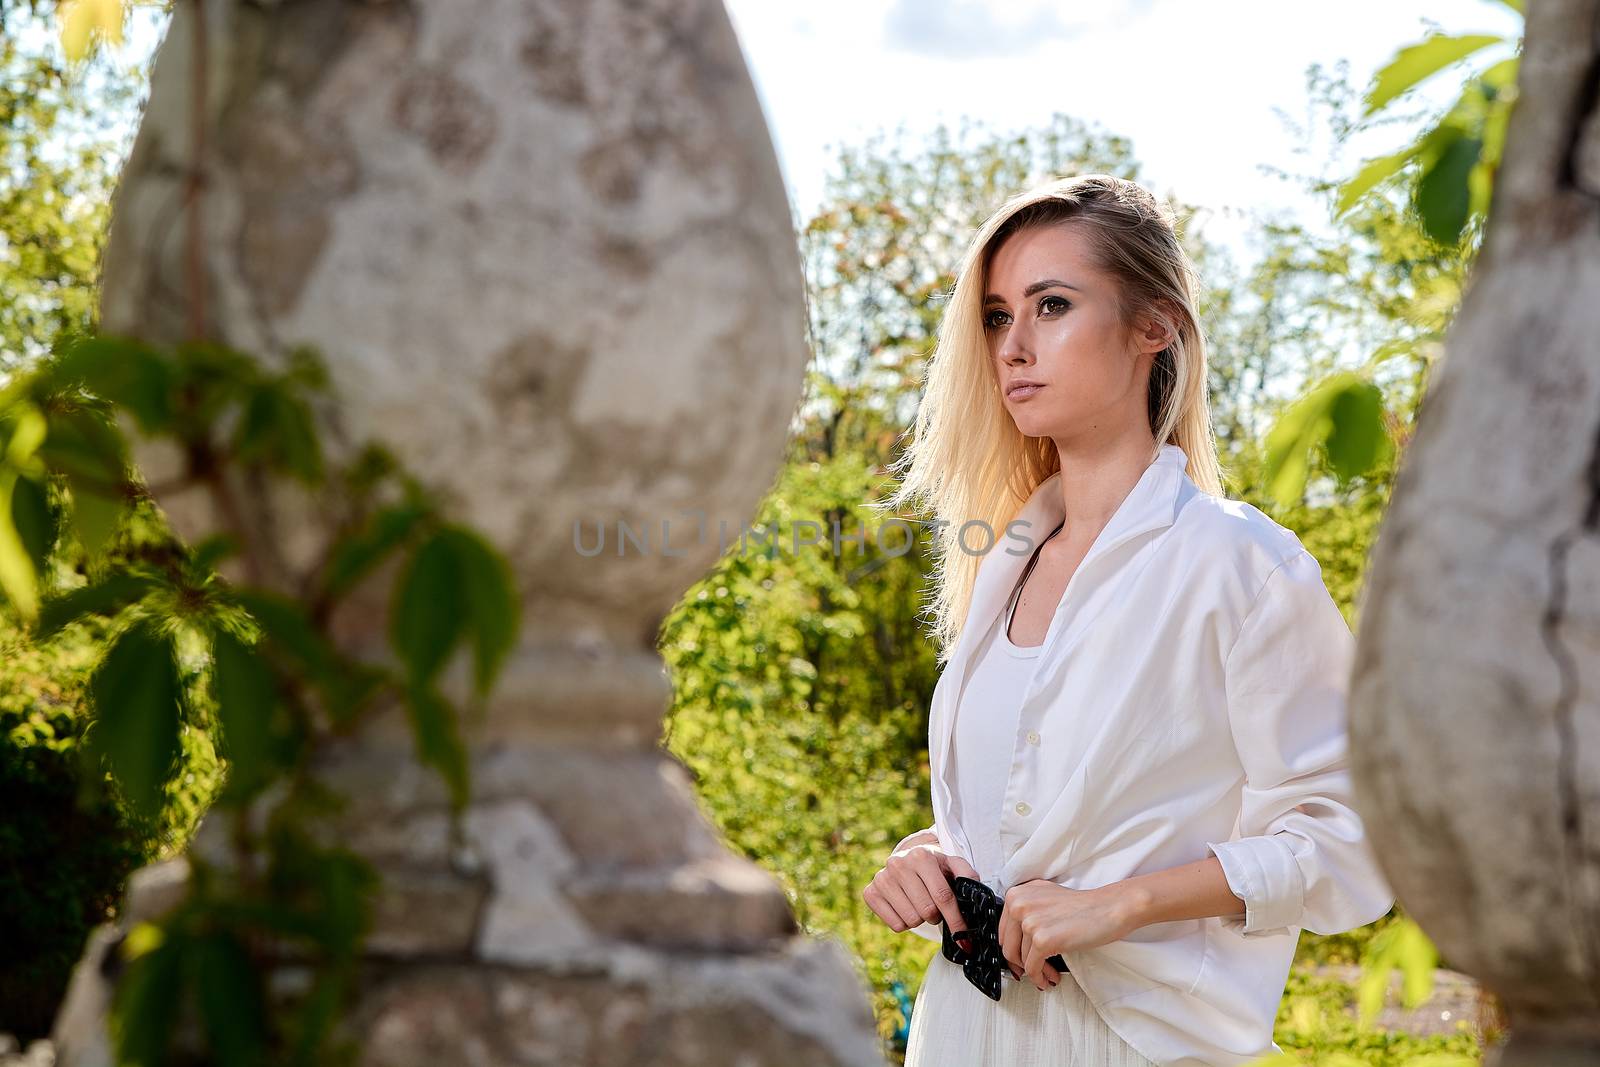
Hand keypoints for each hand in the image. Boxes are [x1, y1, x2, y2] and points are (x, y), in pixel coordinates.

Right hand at [863, 834, 980, 946]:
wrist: (906, 860)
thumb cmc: (934, 867)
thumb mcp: (953, 865)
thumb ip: (968, 876)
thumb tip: (977, 894)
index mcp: (921, 856)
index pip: (943, 897)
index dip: (956, 920)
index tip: (965, 937)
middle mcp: (898, 864)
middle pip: (927, 911)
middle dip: (937, 915)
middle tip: (935, 906)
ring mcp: (881, 878)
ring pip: (911, 920)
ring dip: (921, 918)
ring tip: (920, 904)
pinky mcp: (870, 893)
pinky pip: (896, 925)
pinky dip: (905, 922)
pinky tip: (905, 907)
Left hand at [997, 880, 1134, 990]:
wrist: (1109, 908)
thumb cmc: (1082, 906)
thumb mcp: (1044, 898)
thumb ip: (1026, 912)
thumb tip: (1014, 941)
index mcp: (1017, 894)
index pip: (1002, 930)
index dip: (1012, 949)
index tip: (1020, 959)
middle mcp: (1019, 905)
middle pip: (1008, 947)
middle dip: (1021, 964)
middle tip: (1034, 971)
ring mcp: (1030, 922)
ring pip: (1021, 960)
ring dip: (1036, 972)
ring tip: (1049, 974)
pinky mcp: (1043, 940)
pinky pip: (1033, 968)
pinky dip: (1040, 978)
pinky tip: (1049, 979)